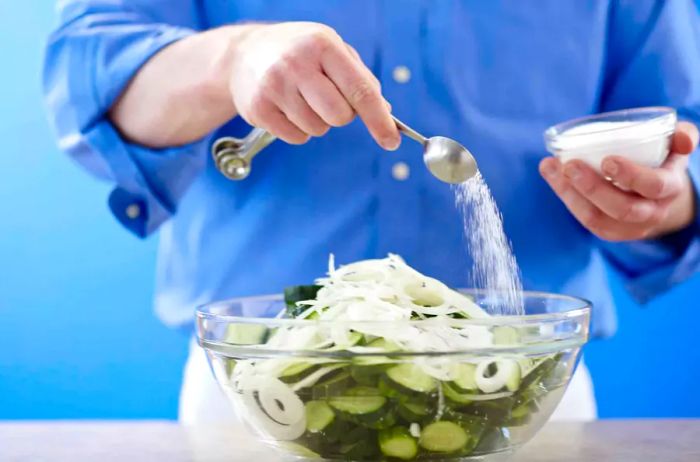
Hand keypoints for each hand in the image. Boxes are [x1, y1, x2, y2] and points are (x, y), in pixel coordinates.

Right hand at [227, 22, 399, 148]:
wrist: (243, 54)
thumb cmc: (298, 53)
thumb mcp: (331, 50)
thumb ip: (360, 78)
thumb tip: (384, 110)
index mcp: (322, 45)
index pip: (360, 90)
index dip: (379, 119)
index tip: (391, 140)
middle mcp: (296, 63)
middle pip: (339, 116)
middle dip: (341, 116)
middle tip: (327, 99)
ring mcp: (274, 87)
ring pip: (318, 129)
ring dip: (317, 121)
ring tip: (301, 98)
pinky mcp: (258, 109)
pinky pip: (297, 138)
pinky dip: (298, 129)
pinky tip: (287, 108)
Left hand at [539, 122, 698, 241]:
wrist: (657, 194)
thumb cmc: (662, 161)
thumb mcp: (675, 147)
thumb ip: (682, 135)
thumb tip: (683, 139)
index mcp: (670, 188)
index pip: (654, 186)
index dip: (631, 176)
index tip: (607, 161)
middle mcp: (652, 212)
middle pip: (622, 208)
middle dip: (593, 188)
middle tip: (570, 165)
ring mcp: (630, 227)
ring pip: (596, 218)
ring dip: (570, 193)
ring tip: (552, 167)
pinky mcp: (610, 232)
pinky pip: (586, 221)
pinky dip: (566, 198)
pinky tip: (553, 176)